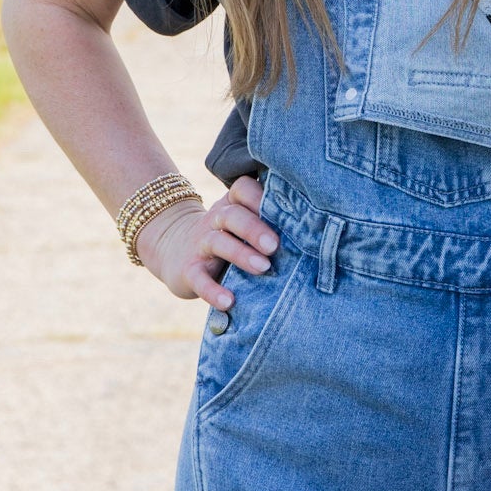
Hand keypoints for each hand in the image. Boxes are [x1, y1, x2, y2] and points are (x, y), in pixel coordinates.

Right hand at [135, 175, 276, 308]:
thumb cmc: (227, 238)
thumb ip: (270, 225)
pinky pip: (199, 279)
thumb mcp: (243, 226)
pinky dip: (213, 291)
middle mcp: (215, 220)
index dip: (260, 196)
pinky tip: (229, 301)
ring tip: (263, 268)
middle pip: (232, 216)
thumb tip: (317, 236)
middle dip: (255, 228)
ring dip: (240, 254)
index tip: (284, 211)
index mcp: (232, 205)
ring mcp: (200, 244)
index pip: (243, 189)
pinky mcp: (188, 270)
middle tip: (275, 245)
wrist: (173, 250)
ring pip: (218, 242)